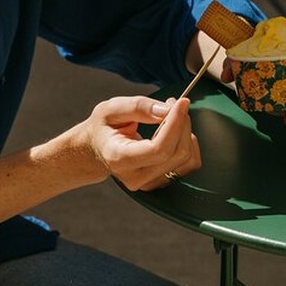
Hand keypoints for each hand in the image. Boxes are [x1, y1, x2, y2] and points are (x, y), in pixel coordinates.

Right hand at [86, 96, 200, 190]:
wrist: (95, 150)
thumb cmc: (103, 128)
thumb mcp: (112, 109)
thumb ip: (139, 107)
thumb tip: (168, 110)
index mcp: (120, 159)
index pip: (159, 149)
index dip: (176, 124)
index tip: (182, 102)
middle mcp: (135, 177)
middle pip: (176, 153)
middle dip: (182, 123)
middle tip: (174, 104)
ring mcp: (149, 183)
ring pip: (187, 159)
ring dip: (187, 132)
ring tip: (171, 117)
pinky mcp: (162, 182)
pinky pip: (190, 164)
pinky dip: (189, 144)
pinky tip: (176, 133)